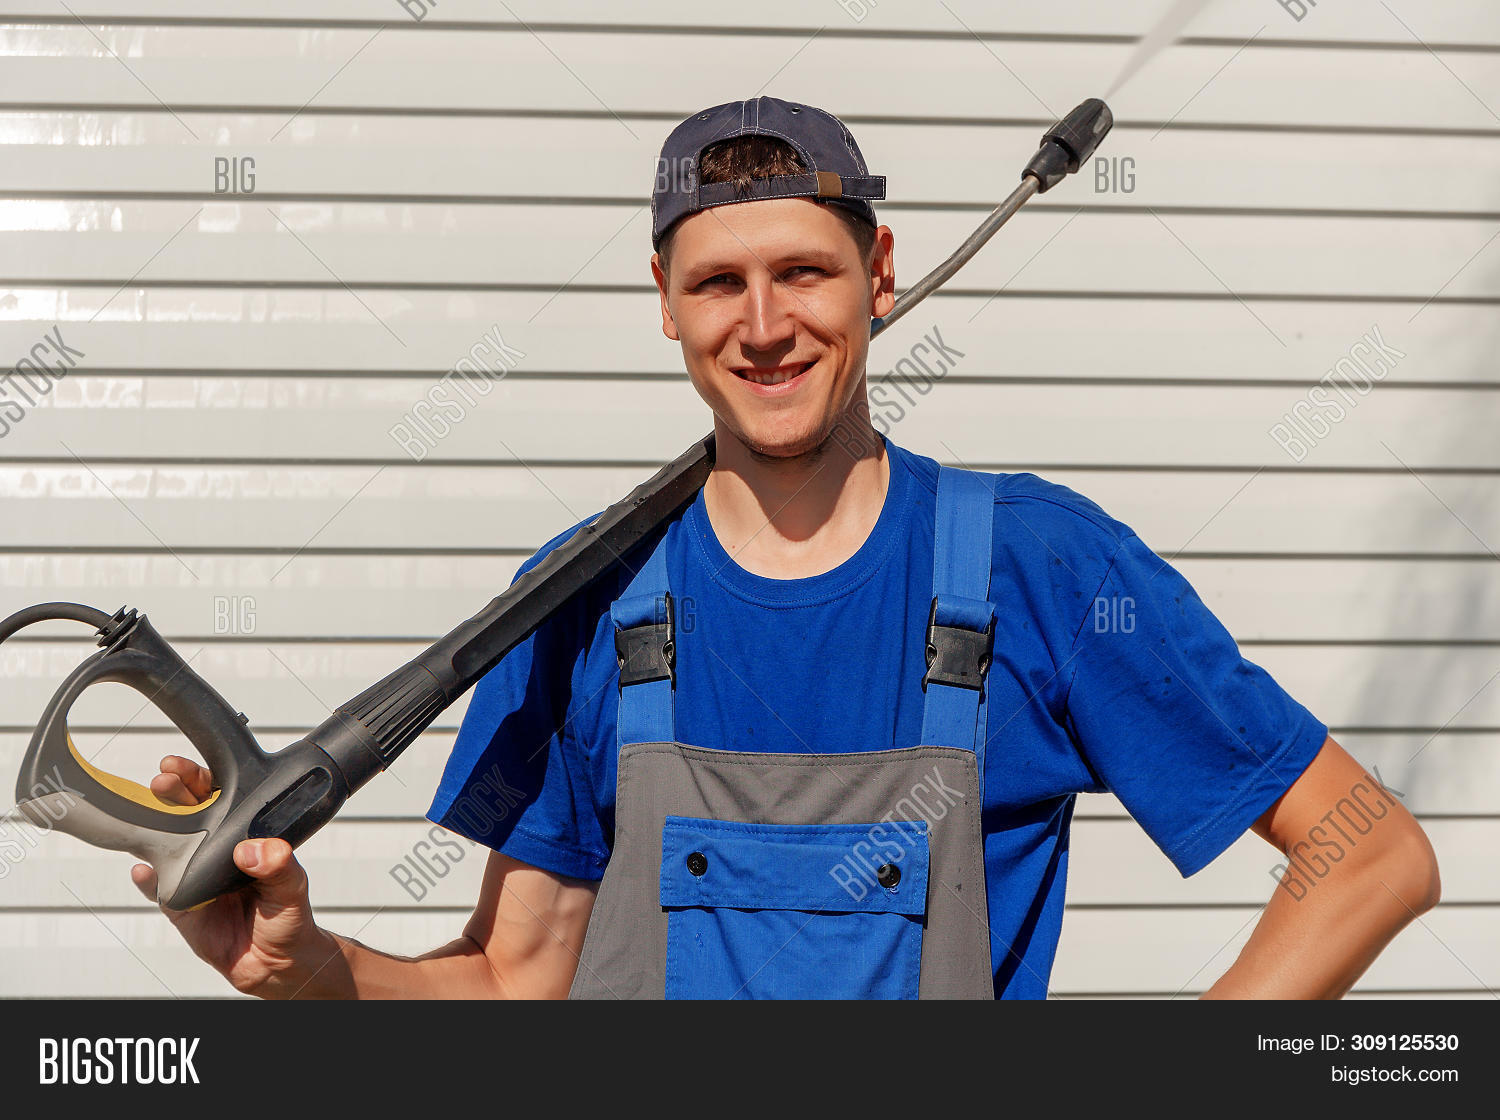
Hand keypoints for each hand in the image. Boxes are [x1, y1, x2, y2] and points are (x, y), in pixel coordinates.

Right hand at [131, 756, 340, 997]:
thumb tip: (257, 850)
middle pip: (189, 812)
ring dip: (154, 827)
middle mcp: (217, 850)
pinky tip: (141, 869)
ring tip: (145, 813)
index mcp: (245, 836)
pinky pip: (159, 888)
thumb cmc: (289, 918)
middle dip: (173, 792)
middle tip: (162, 781)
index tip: (183, 768)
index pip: (221, 797)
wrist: (276, 963)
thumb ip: (280, 868)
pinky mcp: (181, 904)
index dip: (201, 779)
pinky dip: (148, 878)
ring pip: (169, 844)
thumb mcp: (292, 889)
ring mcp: (195, 874)